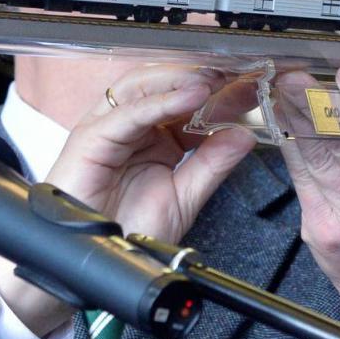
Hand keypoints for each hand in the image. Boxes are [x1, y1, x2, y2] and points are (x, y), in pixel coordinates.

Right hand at [0, 63, 254, 335]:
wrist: (95, 262)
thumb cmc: (128, 232)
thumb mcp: (185, 197)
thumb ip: (212, 164)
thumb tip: (244, 136)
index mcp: (152, 136)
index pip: (184, 100)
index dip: (217, 92)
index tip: (249, 88)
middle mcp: (130, 127)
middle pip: (163, 85)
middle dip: (200, 77)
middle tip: (234, 75)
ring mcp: (108, 129)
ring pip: (143, 89)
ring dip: (181, 81)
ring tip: (214, 81)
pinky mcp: (90, 138)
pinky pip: (128, 113)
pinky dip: (160, 103)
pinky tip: (190, 98)